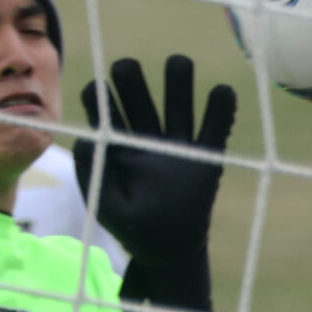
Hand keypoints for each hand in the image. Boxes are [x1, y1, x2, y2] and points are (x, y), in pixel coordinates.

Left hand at [74, 56, 237, 263]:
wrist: (170, 250)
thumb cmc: (133, 228)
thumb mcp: (105, 204)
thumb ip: (93, 172)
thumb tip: (89, 138)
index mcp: (121, 147)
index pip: (107, 112)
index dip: (99, 97)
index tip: (96, 89)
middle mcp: (149, 138)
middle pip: (140, 98)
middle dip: (132, 80)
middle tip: (125, 67)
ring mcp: (179, 145)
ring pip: (178, 105)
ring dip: (178, 82)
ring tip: (179, 62)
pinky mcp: (206, 156)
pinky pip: (216, 129)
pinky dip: (221, 110)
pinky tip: (222, 91)